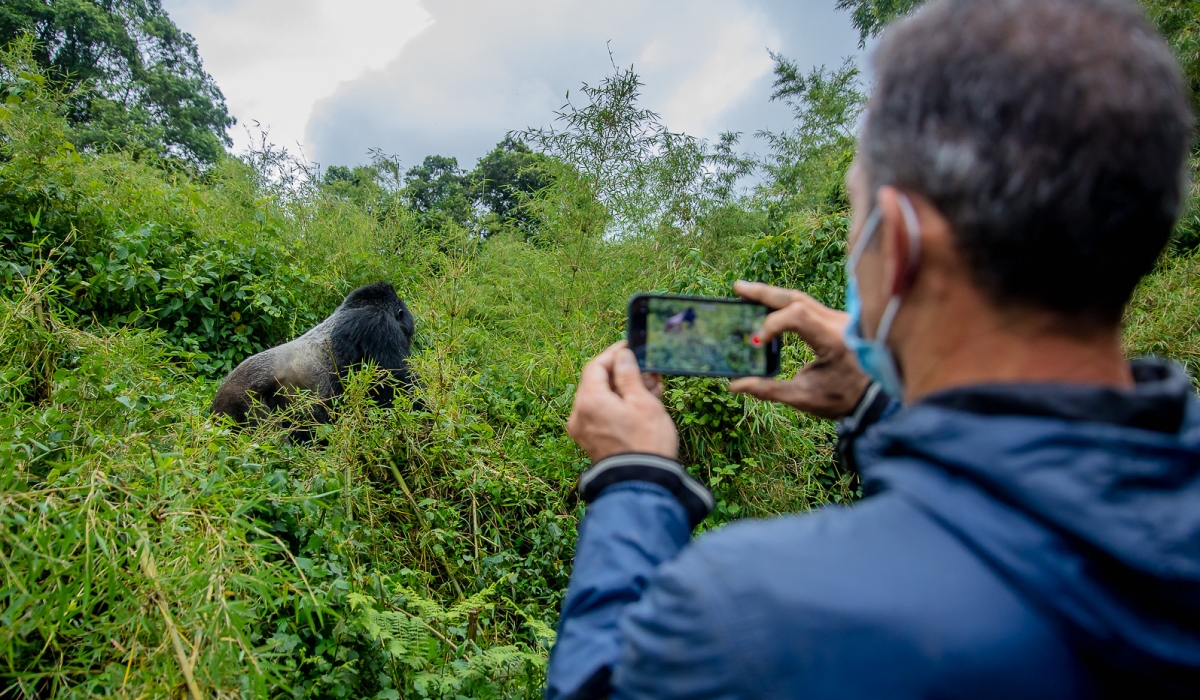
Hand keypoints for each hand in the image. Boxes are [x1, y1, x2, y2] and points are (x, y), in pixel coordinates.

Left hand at [567, 341, 677, 462]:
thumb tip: (622, 356)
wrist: (643, 483)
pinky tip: (641, 405)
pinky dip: (617, 407)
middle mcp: (579, 414)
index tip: (629, 348)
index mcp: (589, 401)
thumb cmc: (646, 442)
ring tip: (651, 390)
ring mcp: (582, 430)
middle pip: (596, 383)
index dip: (613, 354)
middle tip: (648, 371)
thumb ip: (629, 375)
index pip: (595, 366)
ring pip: (600, 399)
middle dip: (622, 374)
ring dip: (623, 391)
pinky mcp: (590, 442)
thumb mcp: (643, 402)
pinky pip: (600, 415)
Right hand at [728, 281, 869, 418]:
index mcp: (833, 339)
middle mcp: (838, 322)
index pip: (796, 316)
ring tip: (747, 292)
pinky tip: (768, 304)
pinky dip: (786, 303)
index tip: (756, 343)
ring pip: (802, 297)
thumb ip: (768, 390)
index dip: (771, 325)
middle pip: (796, 297)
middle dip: (765, 293)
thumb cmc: (841, 399)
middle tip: (738, 288)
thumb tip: (735, 385)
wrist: (874, 397)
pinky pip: (808, 305)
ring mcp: (838, 318)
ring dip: (774, 295)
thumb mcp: (803, 397)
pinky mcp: (836, 319)